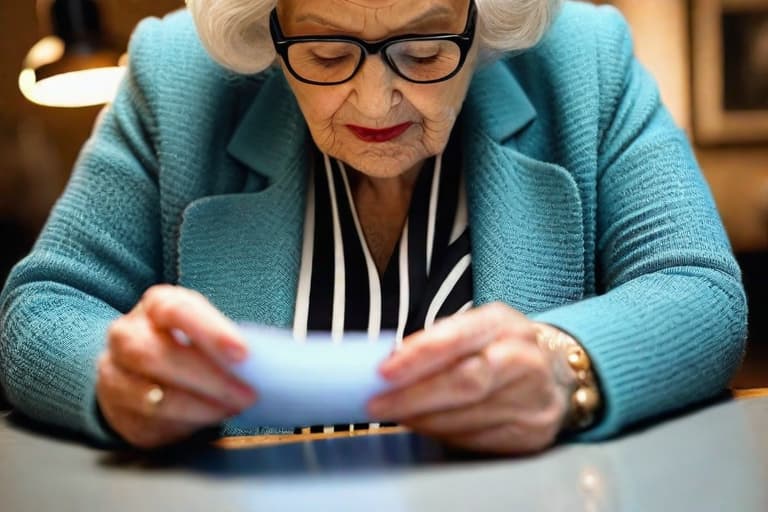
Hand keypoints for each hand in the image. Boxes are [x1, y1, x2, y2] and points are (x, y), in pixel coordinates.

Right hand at [97, 285, 256, 448]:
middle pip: (157, 356)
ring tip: (232, 408)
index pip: (178, 312)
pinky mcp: (116, 411)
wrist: (136, 364)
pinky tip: (208, 419)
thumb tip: (264, 364)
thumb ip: (225, 340)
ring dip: (199, 407)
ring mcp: (113, 374)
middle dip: (209, 379)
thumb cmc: (183, 340)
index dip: (211, 332)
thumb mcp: (204, 327)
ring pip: (151, 396)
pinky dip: (185, 424)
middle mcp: (126, 335)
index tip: (243, 354)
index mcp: (155, 305)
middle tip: (247, 394)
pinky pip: (149, 423)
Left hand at [368, 303, 570, 453]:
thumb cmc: (499, 349)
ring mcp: (533, 398)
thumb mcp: (474, 330)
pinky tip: (427, 426)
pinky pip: (478, 440)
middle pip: (465, 381)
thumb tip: (387, 364)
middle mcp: (523, 358)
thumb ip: (436, 342)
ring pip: (468, 416)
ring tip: (396, 414)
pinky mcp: (533, 432)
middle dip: (414, 396)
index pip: (457, 339)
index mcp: (502, 323)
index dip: (418, 357)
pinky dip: (445, 434)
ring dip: (423, 419)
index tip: (383, 372)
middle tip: (377, 403)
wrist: (558, 374)